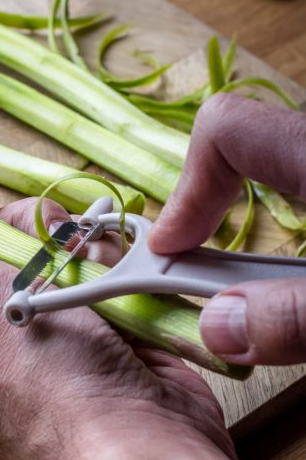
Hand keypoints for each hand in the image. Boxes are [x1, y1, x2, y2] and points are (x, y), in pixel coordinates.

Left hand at [0, 172, 238, 459]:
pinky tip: (115, 280)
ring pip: (35, 255)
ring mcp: (27, 338)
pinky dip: (96, 269)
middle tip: (50, 239)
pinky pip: (77, 275)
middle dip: (18, 232)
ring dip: (66, 250)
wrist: (145, 449)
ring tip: (92, 270)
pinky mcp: (78, 334)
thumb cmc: (50, 383)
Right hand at [150, 92, 305, 365]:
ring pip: (276, 170)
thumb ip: (294, 317)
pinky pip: (302, 189)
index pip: (225, 132)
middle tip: (193, 270)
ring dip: (247, 223)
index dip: (184, 191)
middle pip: (241, 151)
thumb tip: (218, 327)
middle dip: (208, 211)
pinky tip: (290, 277)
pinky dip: (284, 229)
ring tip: (242, 283)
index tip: (167, 251)